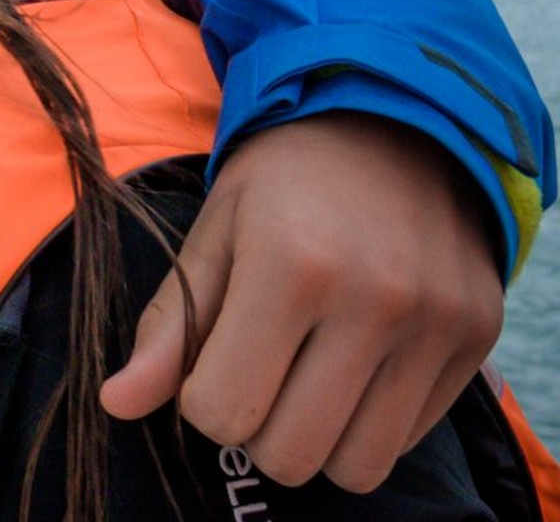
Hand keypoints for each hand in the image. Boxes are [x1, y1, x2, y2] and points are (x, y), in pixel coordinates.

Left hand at [99, 112, 507, 490]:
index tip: (209, 364)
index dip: (202, 402)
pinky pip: (407, 439)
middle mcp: (374, 303)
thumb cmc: (284, 181)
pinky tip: (354, 369)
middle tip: (256, 378)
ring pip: (358, 468)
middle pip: (292, 454)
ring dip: (316, 441)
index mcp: (291, 267)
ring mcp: (435, 326)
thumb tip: (116, 403)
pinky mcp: (476, 341)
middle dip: (256, 432)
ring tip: (304, 382)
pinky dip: (369, 426)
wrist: (396, 124)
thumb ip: (169, 325)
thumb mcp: (213, 233)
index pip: (225, 412)